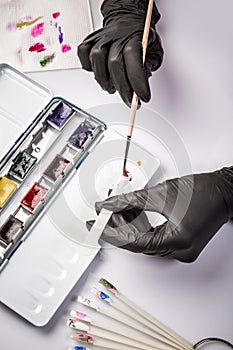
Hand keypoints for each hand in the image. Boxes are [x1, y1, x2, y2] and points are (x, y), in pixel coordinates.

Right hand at [77, 0, 162, 105]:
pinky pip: (83, 54)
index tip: (143, 97)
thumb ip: (150, 65)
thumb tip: (143, 82)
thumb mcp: (154, 49)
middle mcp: (116, 37)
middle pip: (114, 65)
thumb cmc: (139, 36)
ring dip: (104, 79)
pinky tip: (98, 71)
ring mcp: (101, 39)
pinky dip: (88, 66)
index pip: (134, 62)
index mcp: (134, 39)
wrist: (127, 18)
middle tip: (130, 100)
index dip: (137, 83)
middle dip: (123, 88)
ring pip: (97, 60)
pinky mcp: (90, 41)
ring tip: (112, 87)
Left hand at [87, 167, 232, 261]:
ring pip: (145, 240)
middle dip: (119, 226)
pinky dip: (142, 226)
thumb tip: (109, 205)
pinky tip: (132, 213)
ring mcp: (181, 248)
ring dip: (130, 225)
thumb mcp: (161, 193)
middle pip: (138, 242)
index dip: (112, 231)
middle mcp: (180, 250)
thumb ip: (130, 201)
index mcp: (177, 242)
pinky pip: (154, 237)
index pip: (134, 242)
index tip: (96, 224)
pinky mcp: (180, 241)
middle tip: (104, 214)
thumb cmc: (204, 191)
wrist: (225, 190)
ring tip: (118, 209)